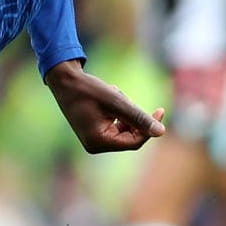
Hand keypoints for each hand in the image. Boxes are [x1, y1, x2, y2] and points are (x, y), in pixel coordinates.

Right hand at [43, 59, 165, 153]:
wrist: (64, 80)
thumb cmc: (88, 89)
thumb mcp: (116, 102)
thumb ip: (139, 117)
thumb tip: (161, 132)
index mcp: (98, 142)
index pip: (134, 142)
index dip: (148, 128)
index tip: (160, 110)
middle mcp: (95, 145)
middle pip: (129, 136)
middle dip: (131, 115)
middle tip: (122, 96)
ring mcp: (94, 140)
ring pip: (124, 128)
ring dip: (124, 111)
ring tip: (111, 94)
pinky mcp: (94, 132)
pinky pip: (116, 125)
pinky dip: (118, 111)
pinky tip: (107, 97)